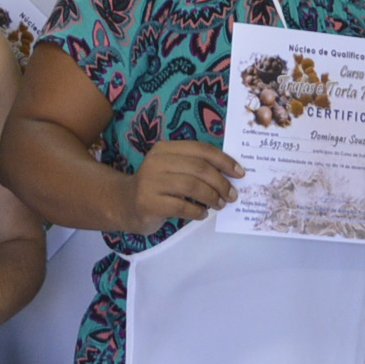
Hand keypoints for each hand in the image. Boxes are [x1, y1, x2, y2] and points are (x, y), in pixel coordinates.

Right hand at [121, 140, 240, 231]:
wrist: (124, 204)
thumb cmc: (157, 186)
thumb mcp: (172, 169)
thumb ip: (194, 167)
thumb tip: (230, 175)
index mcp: (165, 149)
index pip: (201, 149)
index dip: (224, 160)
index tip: (239, 173)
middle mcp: (156, 161)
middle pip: (199, 168)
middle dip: (221, 182)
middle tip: (231, 195)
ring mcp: (150, 182)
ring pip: (192, 186)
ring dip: (211, 197)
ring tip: (219, 205)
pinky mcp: (149, 203)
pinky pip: (181, 206)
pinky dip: (197, 211)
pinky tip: (202, 214)